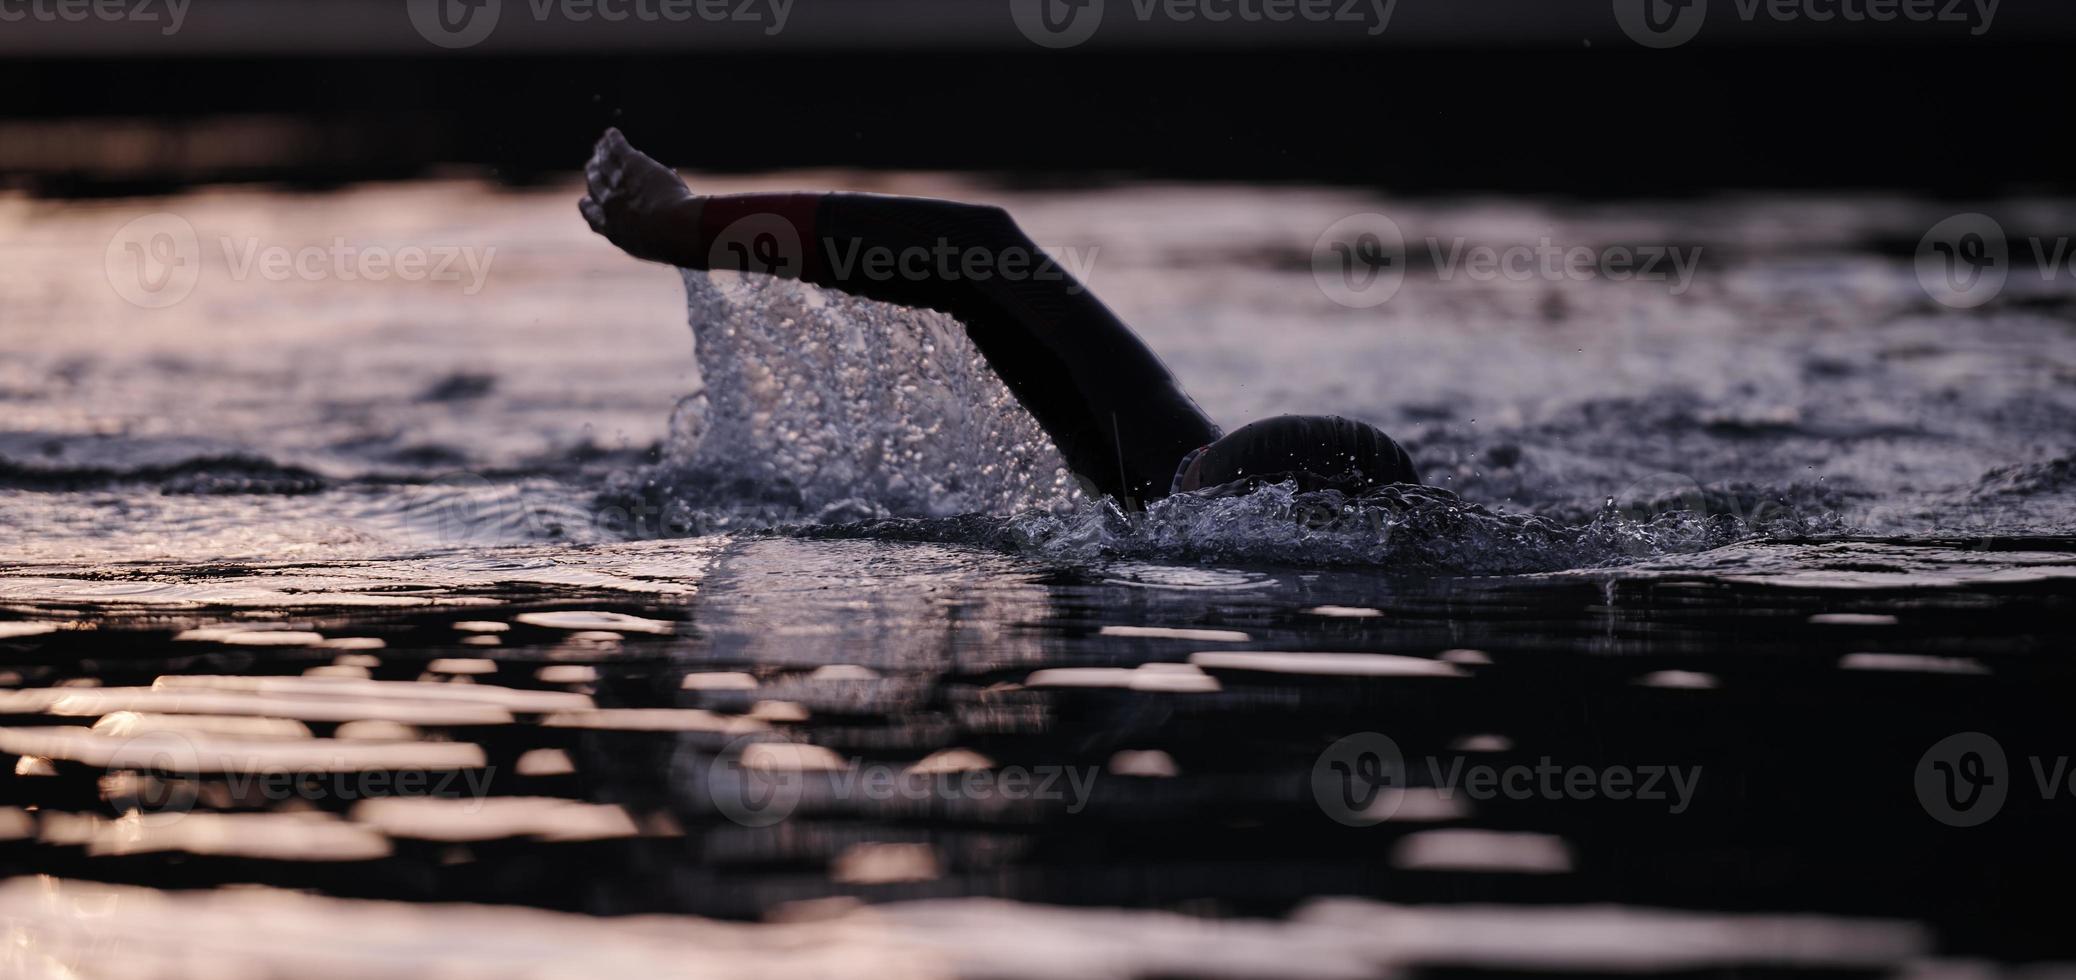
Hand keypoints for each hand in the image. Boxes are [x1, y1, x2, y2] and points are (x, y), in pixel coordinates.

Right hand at [579, 128, 698, 264]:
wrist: (676, 229)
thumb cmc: (675, 244)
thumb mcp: (658, 249)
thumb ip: (654, 239)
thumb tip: (668, 237)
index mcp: (614, 231)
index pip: (592, 216)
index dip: (588, 205)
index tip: (586, 199)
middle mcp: (610, 207)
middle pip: (595, 186)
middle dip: (592, 175)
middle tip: (591, 166)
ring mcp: (619, 185)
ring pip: (604, 166)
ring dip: (601, 154)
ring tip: (600, 146)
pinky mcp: (631, 166)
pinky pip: (617, 149)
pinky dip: (612, 140)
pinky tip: (612, 133)